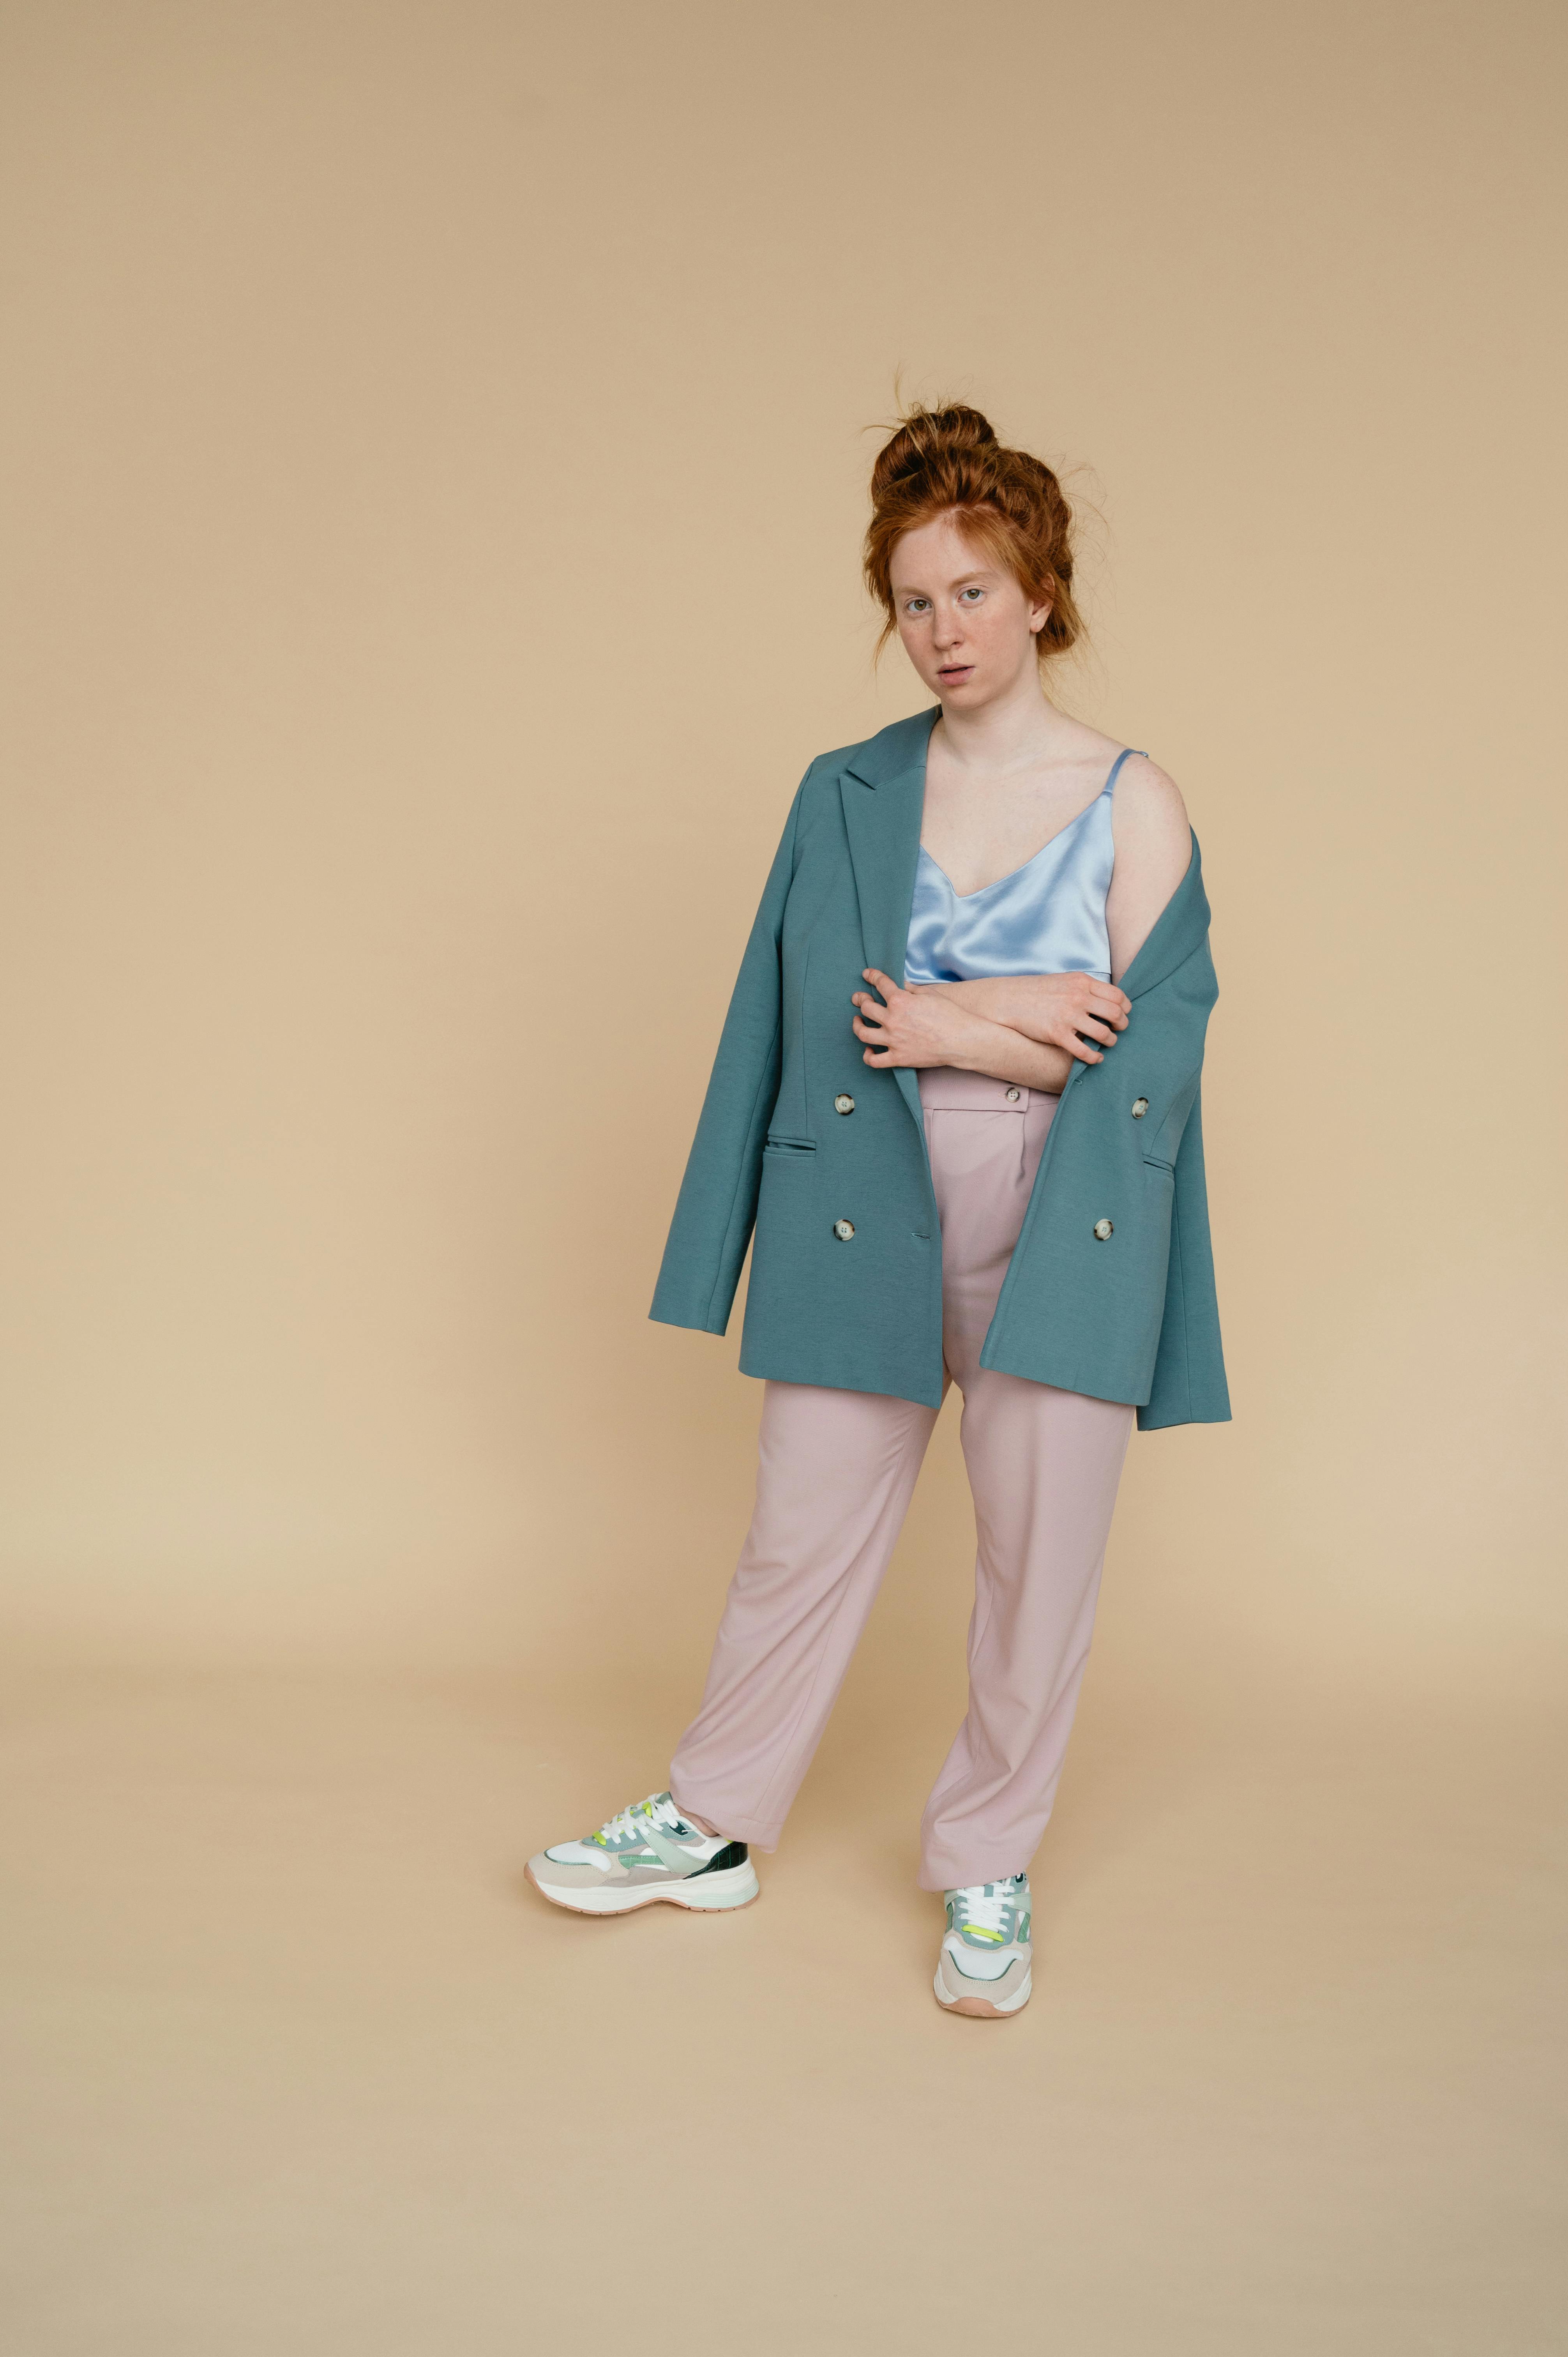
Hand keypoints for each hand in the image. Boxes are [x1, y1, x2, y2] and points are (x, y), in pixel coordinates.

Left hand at [851, 969, 983, 1067]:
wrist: (961, 1040)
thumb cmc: (950, 1015)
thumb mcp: (930, 994)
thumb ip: (910, 988)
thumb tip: (900, 984)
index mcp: (900, 1001)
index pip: (880, 984)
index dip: (871, 976)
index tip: (867, 974)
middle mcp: (892, 1020)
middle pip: (866, 1008)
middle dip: (860, 1000)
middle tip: (859, 998)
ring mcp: (893, 1040)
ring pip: (863, 1033)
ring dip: (857, 1025)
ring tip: (857, 1021)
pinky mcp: (898, 1058)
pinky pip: (874, 1060)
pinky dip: (868, 1056)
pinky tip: (869, 1050)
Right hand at [942, 971, 1129, 1063]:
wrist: (1009, 1000)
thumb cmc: (1036, 991)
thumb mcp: (1064, 980)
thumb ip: (1084, 987)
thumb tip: (1105, 998)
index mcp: (1082, 982)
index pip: (1117, 995)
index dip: (1125, 1007)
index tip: (1123, 1014)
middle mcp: (1078, 997)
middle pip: (1115, 1013)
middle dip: (1122, 1025)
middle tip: (1119, 1030)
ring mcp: (1068, 1016)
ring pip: (1104, 1033)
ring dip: (1111, 1041)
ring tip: (1108, 1043)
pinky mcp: (1057, 1033)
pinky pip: (1084, 1050)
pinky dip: (1095, 1057)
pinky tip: (1096, 1058)